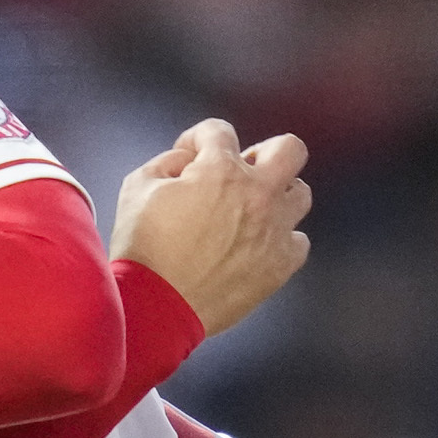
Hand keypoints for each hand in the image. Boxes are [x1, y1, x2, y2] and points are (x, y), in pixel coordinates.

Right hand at [110, 119, 311, 335]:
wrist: (155, 307)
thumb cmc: (142, 247)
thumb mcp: (137, 187)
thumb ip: (168, 161)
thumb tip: (188, 161)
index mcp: (220, 169)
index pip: (219, 130)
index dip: (198, 140)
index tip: (190, 158)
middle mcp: (257, 193)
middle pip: (289, 149)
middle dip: (264, 153)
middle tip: (243, 173)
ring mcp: (274, 230)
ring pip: (300, 195)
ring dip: (278, 196)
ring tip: (252, 211)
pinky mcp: (279, 266)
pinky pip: (298, 242)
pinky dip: (281, 240)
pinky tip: (258, 246)